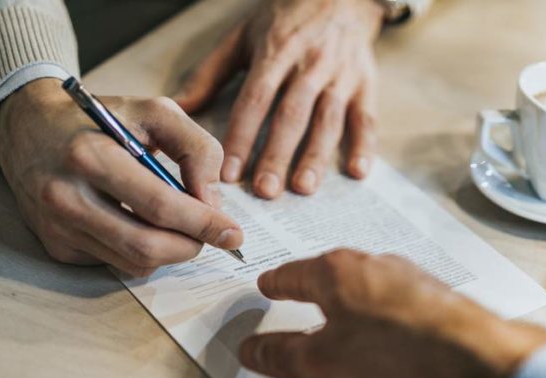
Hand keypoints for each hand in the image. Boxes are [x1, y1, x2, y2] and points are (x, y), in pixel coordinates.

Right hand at [0, 79, 242, 276]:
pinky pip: (114, 263)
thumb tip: (213, 202)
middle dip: (190, 246)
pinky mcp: (55, 246)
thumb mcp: (153, 111)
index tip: (233, 233)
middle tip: (210, 235)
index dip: (203, 224)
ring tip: (179, 227)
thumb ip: (196, 149)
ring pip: (134, 263)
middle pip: (147, 246)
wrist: (26, 127)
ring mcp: (58, 227)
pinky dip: (139, 251)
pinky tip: (138, 224)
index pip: (159, 206)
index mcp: (90, 156)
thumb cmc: (98, 118)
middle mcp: (67, 196)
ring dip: (169, 253)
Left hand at [176, 0, 383, 198]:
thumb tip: (178, 107)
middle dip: (277, 154)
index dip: (242, 137)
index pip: (255, 99)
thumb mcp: (242, 37)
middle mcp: (309, 64)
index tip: (229, 172)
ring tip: (303, 188)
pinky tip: (358, 173)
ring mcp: (341, 76)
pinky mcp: (366, 84)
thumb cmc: (285, 20)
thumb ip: (209, 74)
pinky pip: (367, 118)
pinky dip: (365, 146)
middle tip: (265, 190)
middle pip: (291, 115)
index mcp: (275, 52)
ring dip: (316, 156)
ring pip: (328, 120)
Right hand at [239, 250, 545, 377]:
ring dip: (356, 366)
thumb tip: (251, 350)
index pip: (291, 275)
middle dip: (324, 357)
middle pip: (331, 310)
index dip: (275, 286)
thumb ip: (280, 356)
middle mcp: (371, 267)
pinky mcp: (432, 302)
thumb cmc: (392, 347)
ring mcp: (405, 282)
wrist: (468, 353)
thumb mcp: (319, 361)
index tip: (267, 288)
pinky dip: (386, 357)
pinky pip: (395, 330)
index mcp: (334, 271)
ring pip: (365, 326)